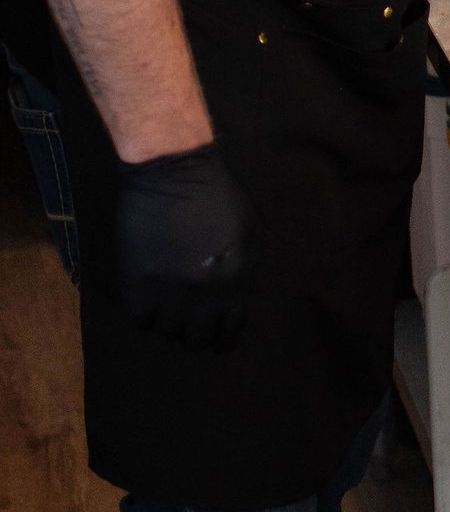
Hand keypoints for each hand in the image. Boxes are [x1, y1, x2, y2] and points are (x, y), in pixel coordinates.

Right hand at [116, 143, 252, 351]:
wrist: (175, 171)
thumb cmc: (217, 195)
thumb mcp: (249, 231)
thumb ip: (248, 269)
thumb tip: (246, 297)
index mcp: (235, 283)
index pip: (229, 334)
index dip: (221, 340)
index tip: (214, 338)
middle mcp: (204, 294)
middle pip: (195, 340)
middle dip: (193, 333)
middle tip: (186, 319)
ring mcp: (170, 290)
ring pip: (166, 332)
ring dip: (166, 323)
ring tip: (164, 307)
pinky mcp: (139, 280)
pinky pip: (139, 318)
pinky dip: (142, 313)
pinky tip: (145, 299)